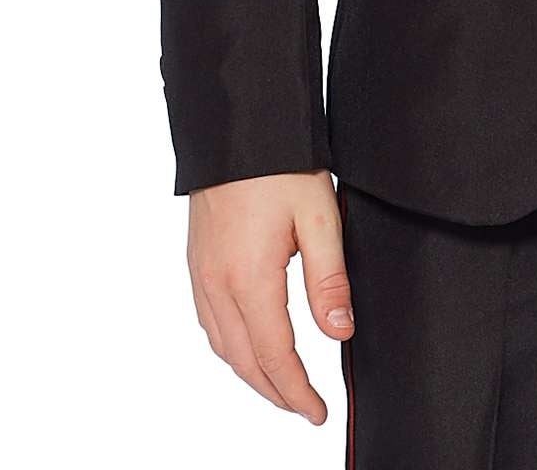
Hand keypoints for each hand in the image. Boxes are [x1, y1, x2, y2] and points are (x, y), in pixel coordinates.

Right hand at [185, 169, 353, 422]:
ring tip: (281, 385)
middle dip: (275, 392)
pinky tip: (247, 344)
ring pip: (222, 345)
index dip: (297, 391)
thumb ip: (328, 278)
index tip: (317, 412)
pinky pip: (209, 321)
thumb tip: (339, 332)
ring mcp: (201, 273)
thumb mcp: (318, 215)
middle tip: (304, 407)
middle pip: (244, 361)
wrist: (236, 124)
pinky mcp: (197, 259)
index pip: (274, 356)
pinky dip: (230, 347)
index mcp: (249, 279)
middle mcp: (217, 284)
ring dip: (251, 373)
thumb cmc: (279, 162)